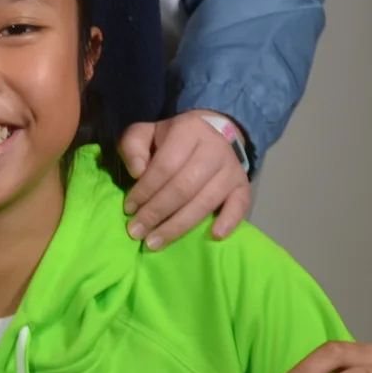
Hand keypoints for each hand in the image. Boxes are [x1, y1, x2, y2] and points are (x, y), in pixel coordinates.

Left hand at [116, 115, 251, 250]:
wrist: (208, 135)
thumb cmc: (169, 141)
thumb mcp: (145, 134)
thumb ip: (133, 147)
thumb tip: (137, 172)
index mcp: (188, 130)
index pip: (165, 166)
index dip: (145, 191)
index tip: (128, 209)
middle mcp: (214, 148)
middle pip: (184, 187)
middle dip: (157, 213)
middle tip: (137, 232)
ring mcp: (232, 168)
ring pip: (205, 201)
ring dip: (178, 226)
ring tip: (155, 242)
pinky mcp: (243, 184)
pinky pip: (240, 205)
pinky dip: (229, 221)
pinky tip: (215, 236)